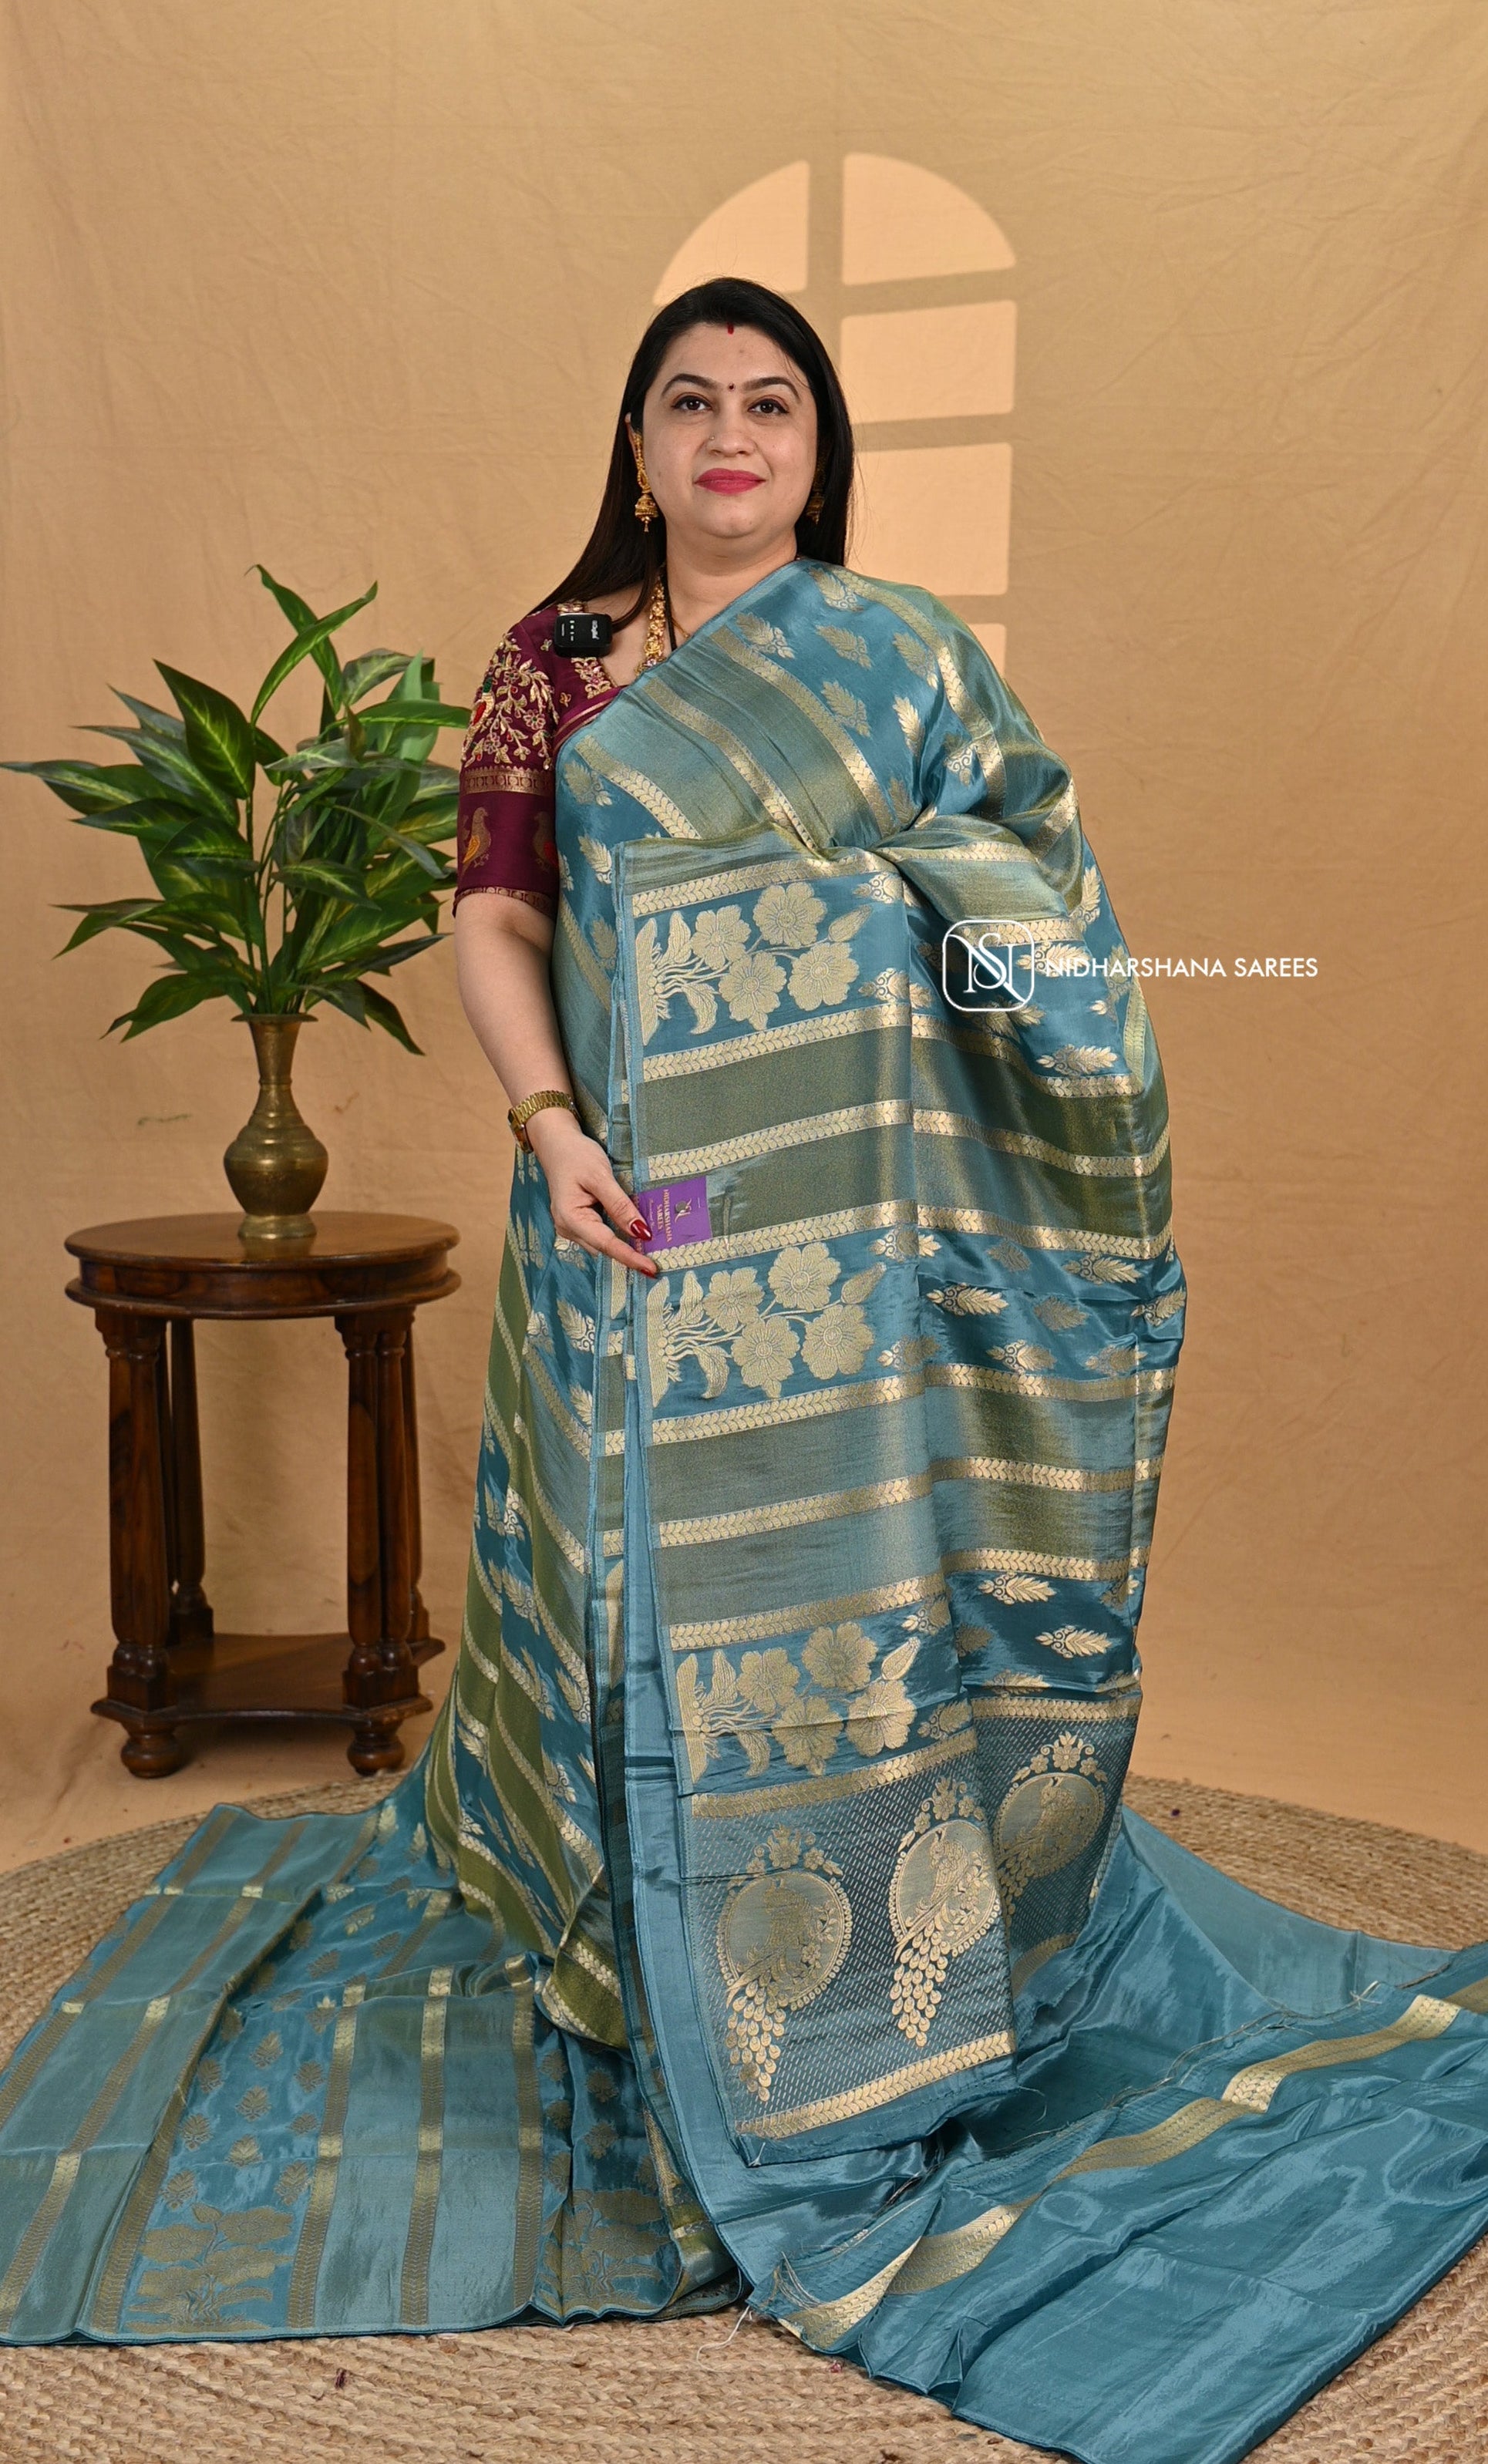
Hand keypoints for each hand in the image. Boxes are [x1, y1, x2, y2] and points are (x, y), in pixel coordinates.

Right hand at [524, 1107, 657, 1276]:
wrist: (556, 1143)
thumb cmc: (576, 1156)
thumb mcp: (601, 1177)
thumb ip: (620, 1206)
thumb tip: (641, 1232)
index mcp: (571, 1218)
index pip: (606, 1244)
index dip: (630, 1257)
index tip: (651, 1269)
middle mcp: (567, 1228)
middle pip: (604, 1248)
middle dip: (629, 1253)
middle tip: (658, 1259)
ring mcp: (570, 1227)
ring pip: (602, 1244)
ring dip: (623, 1245)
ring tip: (650, 1248)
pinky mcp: (576, 1222)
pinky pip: (599, 1235)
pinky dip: (616, 1235)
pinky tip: (632, 1233)